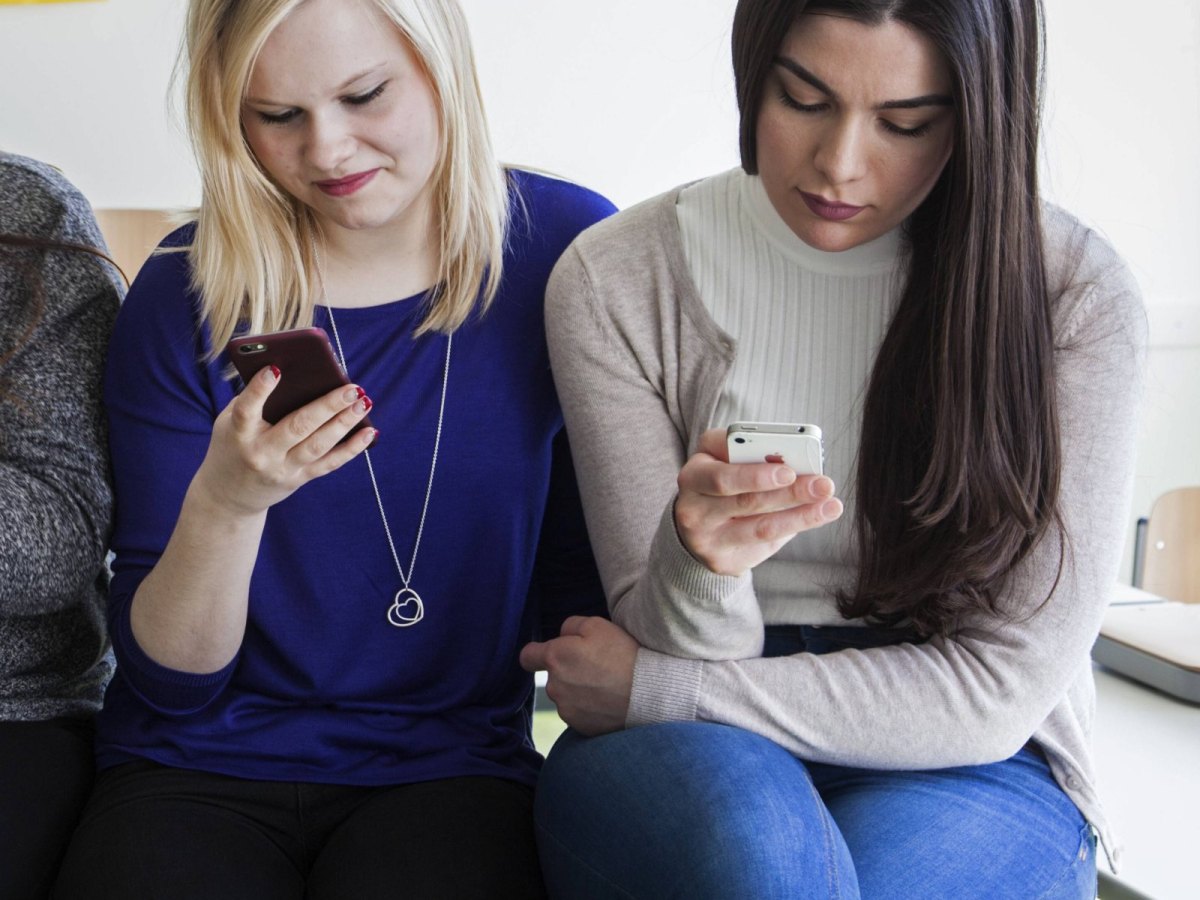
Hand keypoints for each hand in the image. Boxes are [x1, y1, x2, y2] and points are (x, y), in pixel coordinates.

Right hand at [191, 365, 376, 516]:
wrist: (228, 496)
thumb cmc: (232, 445)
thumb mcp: (230, 423)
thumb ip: (254, 400)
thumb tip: (294, 371)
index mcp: (239, 433)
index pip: (247, 410)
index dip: (259, 390)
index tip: (275, 369)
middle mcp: (261, 452)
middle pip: (297, 427)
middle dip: (327, 406)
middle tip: (352, 388)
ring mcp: (282, 469)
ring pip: (318, 445)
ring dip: (344, 424)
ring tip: (364, 403)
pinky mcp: (299, 479)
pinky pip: (329, 463)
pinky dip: (352, 448)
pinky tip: (369, 432)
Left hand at [520, 616, 638, 735]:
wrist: (648, 693)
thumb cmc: (623, 654)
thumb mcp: (597, 625)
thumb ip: (570, 626)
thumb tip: (561, 636)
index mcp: (555, 658)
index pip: (527, 657)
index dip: (537, 653)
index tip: (549, 653)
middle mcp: (554, 686)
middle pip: (553, 676)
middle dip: (568, 670)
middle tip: (597, 665)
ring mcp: (566, 710)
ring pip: (566, 696)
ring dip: (579, 690)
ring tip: (607, 684)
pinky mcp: (580, 727)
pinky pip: (579, 713)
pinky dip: (590, 708)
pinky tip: (609, 700)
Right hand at [675, 428, 842, 575]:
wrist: (696, 523)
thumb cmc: (719, 479)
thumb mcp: (722, 457)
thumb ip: (747, 452)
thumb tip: (792, 459)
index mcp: (692, 476)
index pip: (722, 477)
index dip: (756, 475)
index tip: (790, 470)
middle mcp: (693, 511)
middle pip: (747, 502)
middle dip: (790, 493)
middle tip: (823, 485)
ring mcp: (706, 541)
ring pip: (761, 528)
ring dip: (801, 516)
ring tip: (831, 505)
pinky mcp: (722, 561)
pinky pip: (764, 545)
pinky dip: (793, 528)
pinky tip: (815, 517)